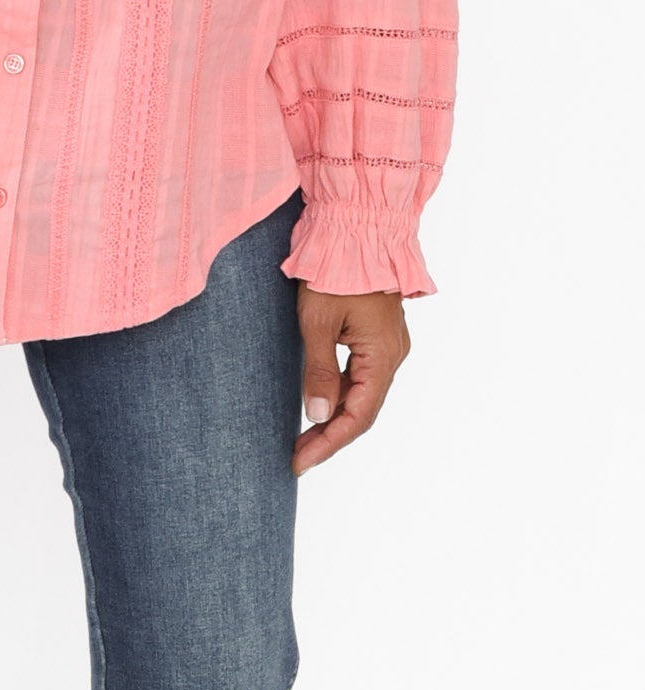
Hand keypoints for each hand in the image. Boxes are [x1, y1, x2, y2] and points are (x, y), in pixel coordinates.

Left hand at [290, 286, 410, 475]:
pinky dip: (343, 394)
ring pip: (363, 394)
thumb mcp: (318, 321)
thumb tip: (318, 416)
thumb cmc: (334, 270)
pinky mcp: (379, 334)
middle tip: (297, 457)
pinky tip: (323, 403)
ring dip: (336, 417)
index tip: (300, 462)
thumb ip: (320, 370)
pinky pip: (363, 375)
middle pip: (363, 410)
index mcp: (382, 355)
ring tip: (305, 438)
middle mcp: (393, 354)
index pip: (358, 416)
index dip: (329, 443)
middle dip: (330, 436)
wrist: (355, 227)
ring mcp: (388, 344)